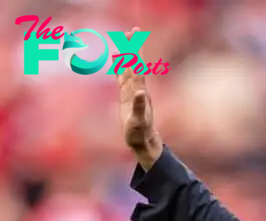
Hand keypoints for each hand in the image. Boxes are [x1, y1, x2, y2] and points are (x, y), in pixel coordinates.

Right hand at [116, 26, 161, 169]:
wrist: (144, 142)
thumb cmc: (141, 134)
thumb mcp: (139, 122)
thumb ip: (140, 107)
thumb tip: (139, 92)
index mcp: (138, 91)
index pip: (136, 67)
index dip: (135, 53)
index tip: (135, 38)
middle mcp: (137, 90)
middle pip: (134, 65)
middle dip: (133, 48)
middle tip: (134, 31)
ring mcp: (133, 93)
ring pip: (129, 70)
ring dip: (127, 56)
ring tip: (126, 42)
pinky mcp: (128, 99)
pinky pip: (123, 80)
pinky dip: (121, 69)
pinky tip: (119, 63)